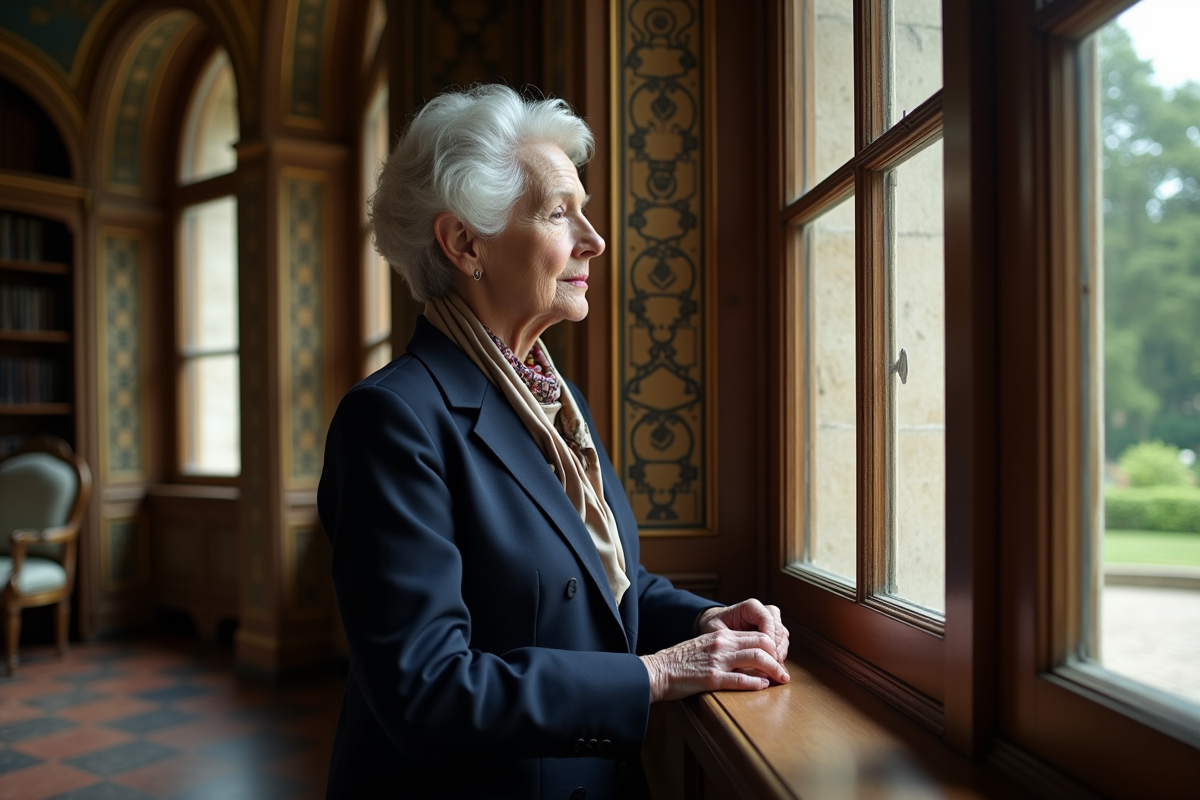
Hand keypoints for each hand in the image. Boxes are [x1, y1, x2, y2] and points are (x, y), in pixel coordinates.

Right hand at [640, 630, 789, 702]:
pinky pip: (740, 679)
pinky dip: (755, 683)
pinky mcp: (711, 678)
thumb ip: (724, 647)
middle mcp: (722, 644)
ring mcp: (717, 660)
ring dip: (773, 670)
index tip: (778, 661)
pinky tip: (763, 686)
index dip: (772, 648)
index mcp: (720, 635)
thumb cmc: (679, 661)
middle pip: (761, 644)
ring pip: (756, 659)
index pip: (756, 635)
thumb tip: (747, 657)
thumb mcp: (704, 646)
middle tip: (784, 672)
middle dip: (778, 658)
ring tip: (781, 679)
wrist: (657, 670)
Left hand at [695, 599, 789, 664]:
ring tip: (772, 667)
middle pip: (778, 628)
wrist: (715, 626)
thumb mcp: (715, 632)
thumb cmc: (713, 627)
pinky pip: (782, 642)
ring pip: (783, 635)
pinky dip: (779, 653)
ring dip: (780, 652)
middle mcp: (763, 611)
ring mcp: (770, 621)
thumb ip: (729, 641)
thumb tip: (744, 659)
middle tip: (772, 665)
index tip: (767, 656)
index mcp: (750, 607)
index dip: (770, 638)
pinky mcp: (772, 632)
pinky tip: (772, 665)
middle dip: (777, 648)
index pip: (767, 619)